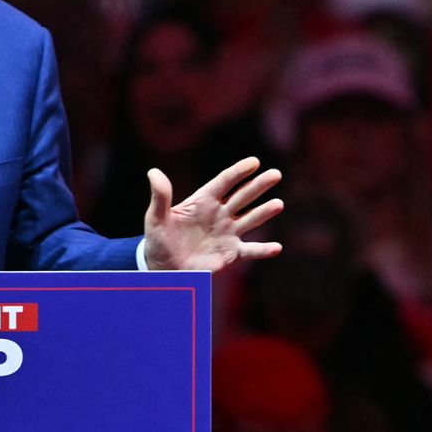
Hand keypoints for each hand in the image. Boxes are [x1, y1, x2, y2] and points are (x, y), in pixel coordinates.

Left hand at [143, 157, 282, 271]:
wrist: (163, 269)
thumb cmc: (158, 241)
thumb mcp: (155, 218)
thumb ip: (160, 196)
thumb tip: (153, 172)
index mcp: (203, 201)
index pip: (224, 182)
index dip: (238, 172)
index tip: (254, 162)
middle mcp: (219, 214)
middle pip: (242, 196)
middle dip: (258, 185)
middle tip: (276, 174)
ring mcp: (227, 233)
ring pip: (250, 219)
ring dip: (264, 212)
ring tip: (278, 204)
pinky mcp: (231, 253)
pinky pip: (251, 250)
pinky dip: (263, 250)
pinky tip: (276, 248)